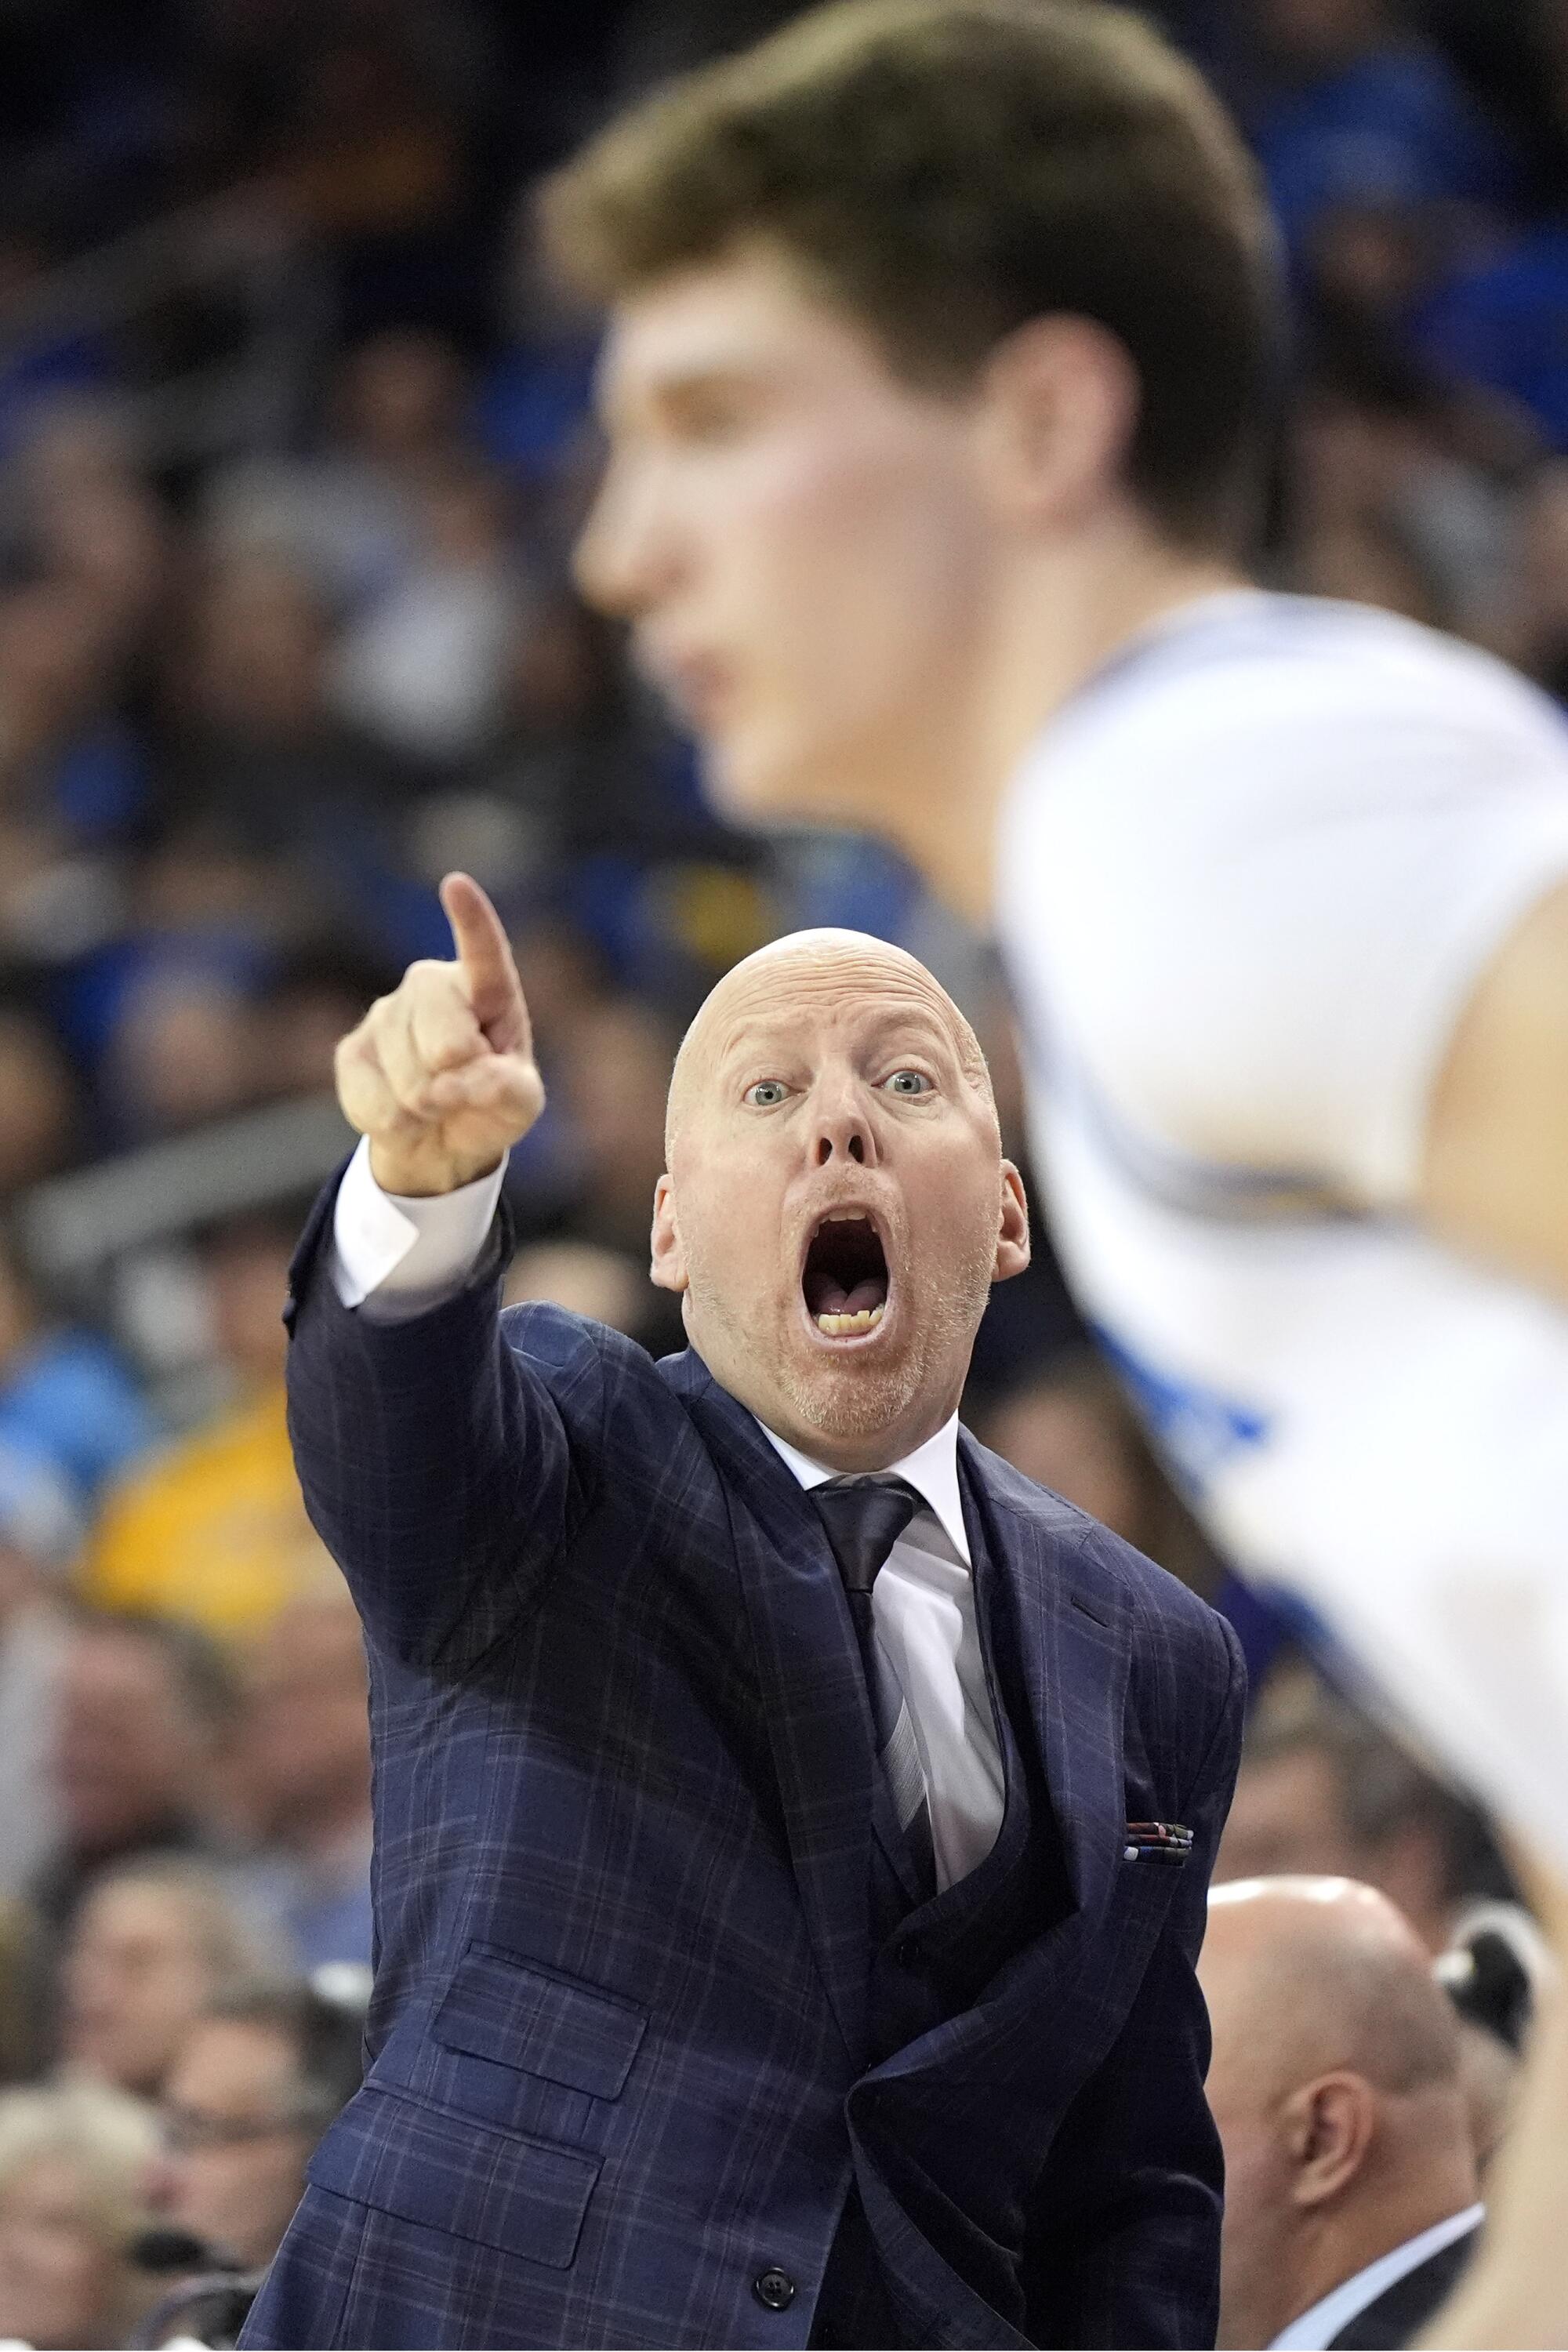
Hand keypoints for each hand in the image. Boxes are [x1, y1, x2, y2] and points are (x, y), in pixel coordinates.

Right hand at [335, 873, 545, 1195]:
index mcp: (487, 990)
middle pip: (445, 1040)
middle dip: (458, 1079)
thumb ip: (510, 1090)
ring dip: (428, 1108)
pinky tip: (405, 1115)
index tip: (456, 885)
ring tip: (436, 1104)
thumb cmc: (488, 1106)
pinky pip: (374, 1102)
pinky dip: (397, 1125)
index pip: (483, 954)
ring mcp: (387, 1015)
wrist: (437, 1142)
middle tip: (462, 1091)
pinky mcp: (352, 1050)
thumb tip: (473, 1078)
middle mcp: (432, 988)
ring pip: (410, 1080)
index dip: (471, 921)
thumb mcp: (520, 1103)